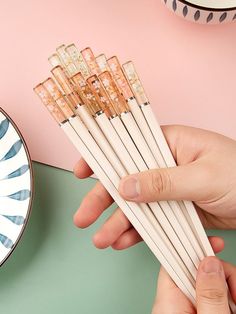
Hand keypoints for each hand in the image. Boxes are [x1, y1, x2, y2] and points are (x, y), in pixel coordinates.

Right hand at [73, 125, 235, 248]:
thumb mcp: (204, 176)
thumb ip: (164, 182)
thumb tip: (126, 185)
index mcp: (170, 144)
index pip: (128, 146)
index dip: (102, 158)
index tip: (82, 172)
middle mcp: (165, 164)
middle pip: (127, 180)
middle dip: (103, 200)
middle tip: (83, 219)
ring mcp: (169, 188)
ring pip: (137, 205)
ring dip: (119, 223)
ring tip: (102, 240)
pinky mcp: (176, 208)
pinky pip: (153, 221)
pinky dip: (139, 232)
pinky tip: (124, 242)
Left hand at [153, 252, 235, 313]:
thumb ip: (210, 295)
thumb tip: (211, 264)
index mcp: (168, 302)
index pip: (175, 260)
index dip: (194, 248)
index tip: (214, 244)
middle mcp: (175, 303)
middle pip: (196, 271)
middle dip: (219, 273)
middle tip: (234, 288)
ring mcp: (186, 309)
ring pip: (208, 284)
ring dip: (225, 288)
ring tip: (235, 303)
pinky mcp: (197, 313)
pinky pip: (211, 298)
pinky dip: (225, 300)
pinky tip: (233, 306)